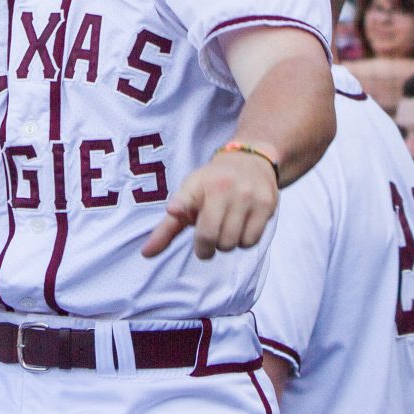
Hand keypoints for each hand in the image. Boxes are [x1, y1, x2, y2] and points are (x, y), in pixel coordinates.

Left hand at [142, 146, 277, 260]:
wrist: (251, 159)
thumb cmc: (213, 184)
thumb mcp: (187, 196)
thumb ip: (167, 228)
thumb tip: (146, 254)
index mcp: (200, 184)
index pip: (189, 203)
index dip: (182, 210)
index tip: (174, 210)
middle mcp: (225, 188)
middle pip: (212, 239)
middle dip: (207, 247)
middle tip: (208, 238)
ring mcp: (248, 196)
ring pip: (232, 243)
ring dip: (226, 244)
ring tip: (226, 227)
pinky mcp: (267, 204)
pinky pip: (251, 240)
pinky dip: (244, 241)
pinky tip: (241, 226)